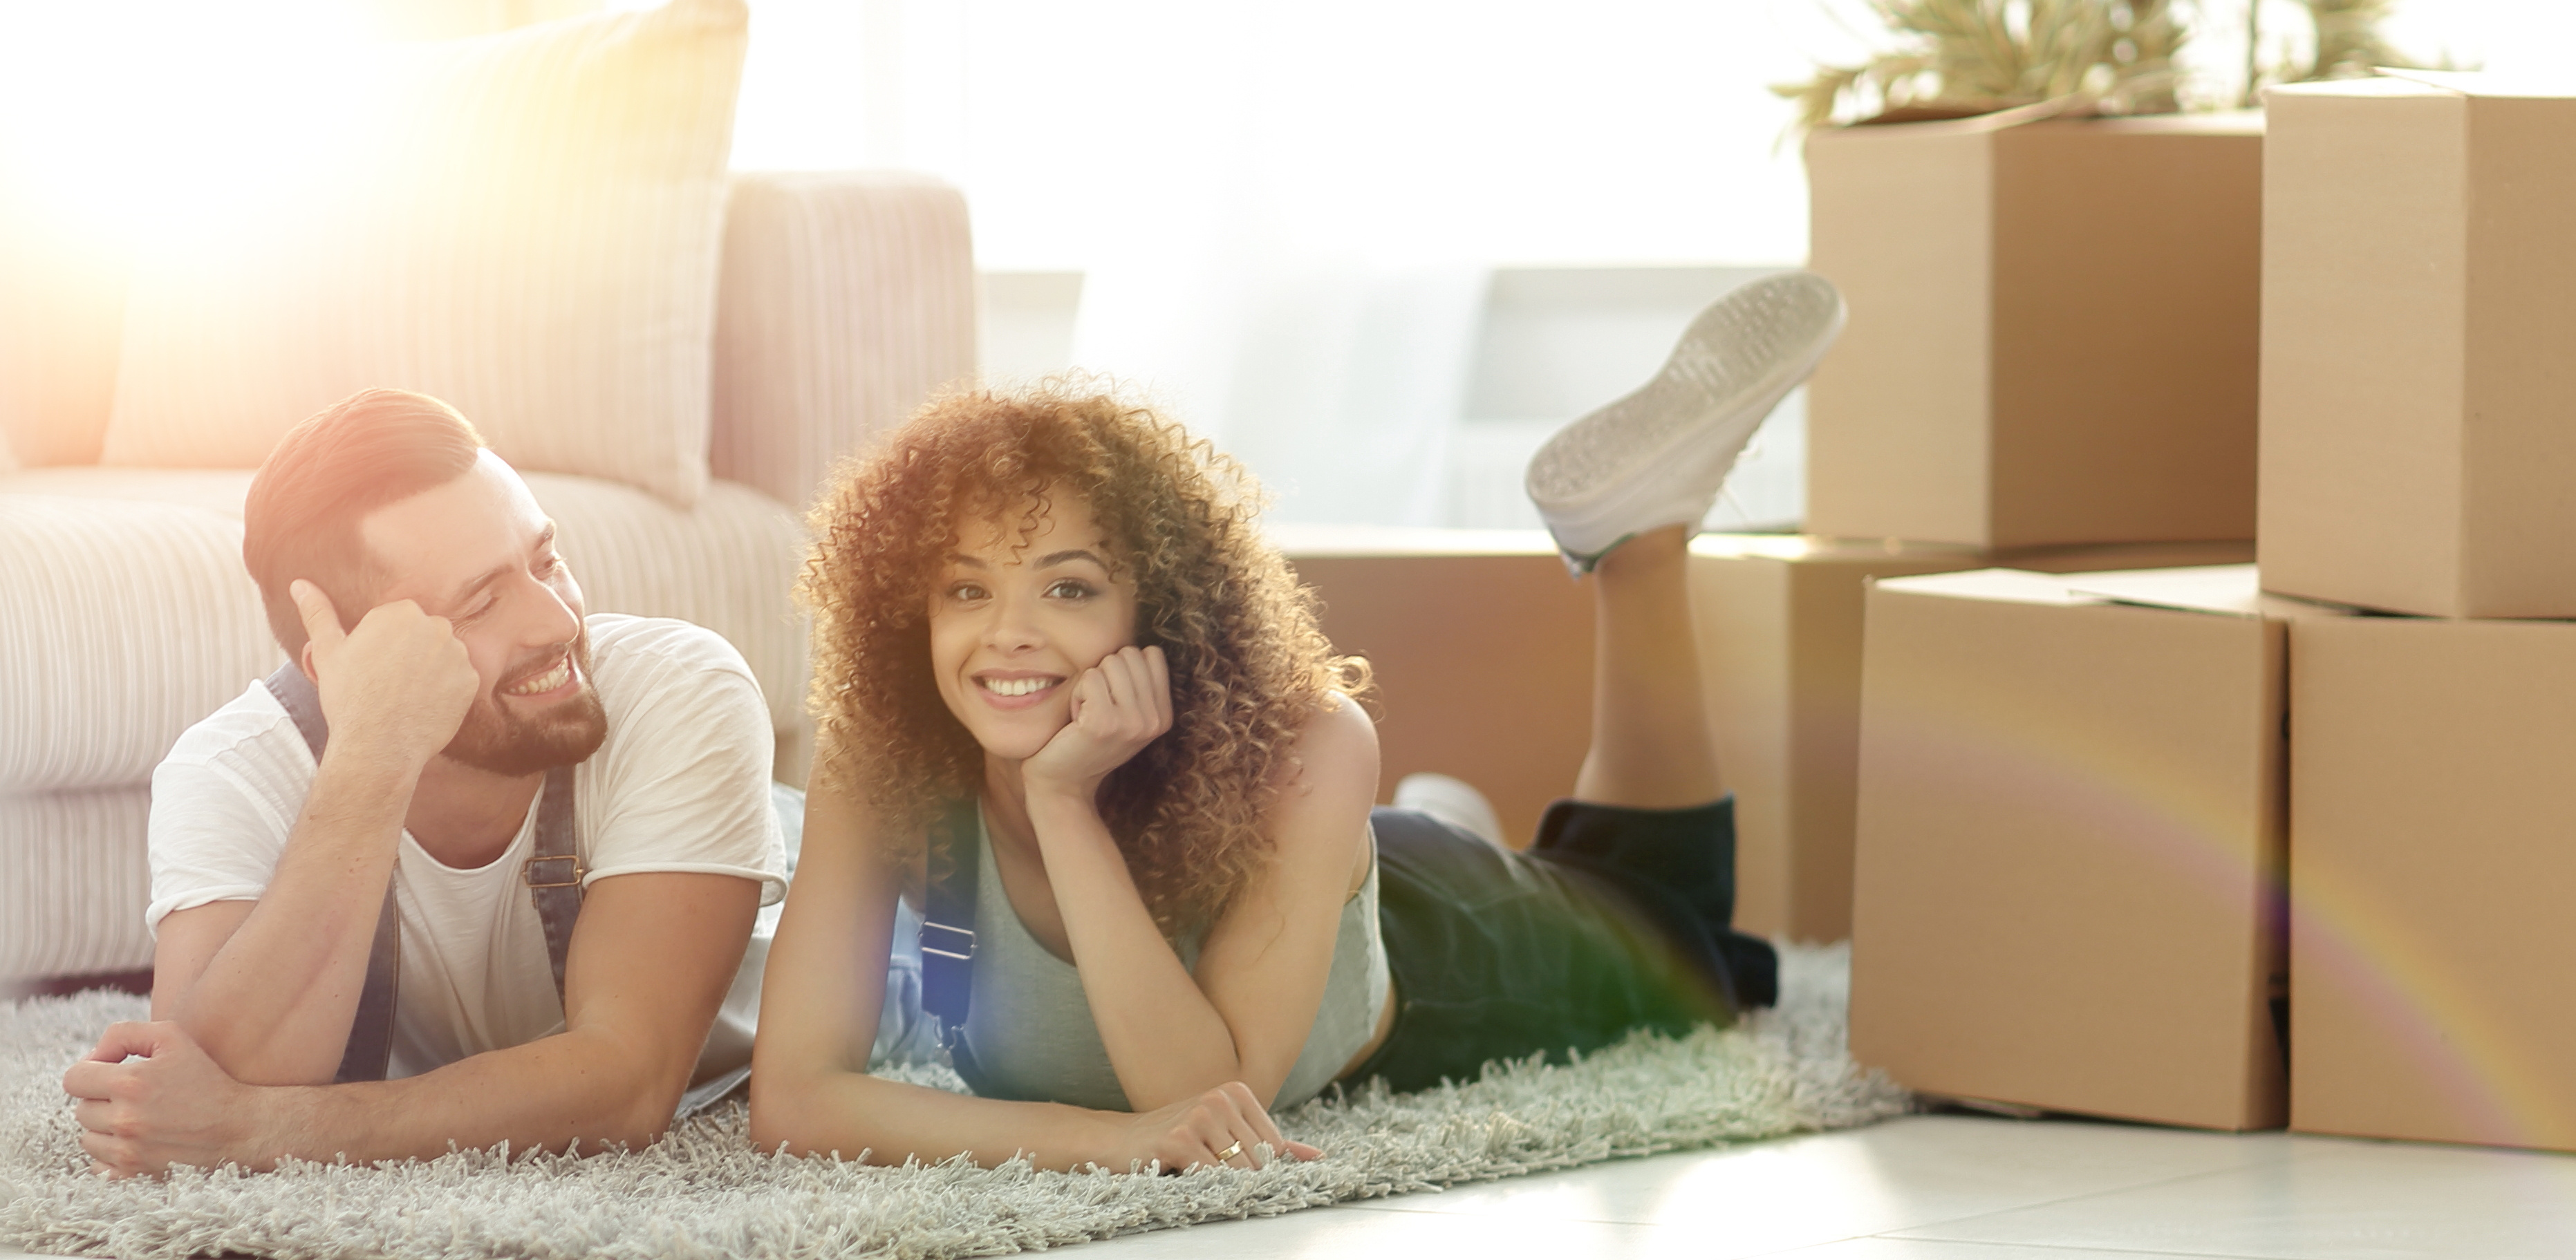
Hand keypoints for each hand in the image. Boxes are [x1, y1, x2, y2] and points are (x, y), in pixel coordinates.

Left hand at [62, 1021, 280, 1176]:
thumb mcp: (173, 1038)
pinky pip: (97, 1166)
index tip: (113, 1074)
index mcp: (130, 1083)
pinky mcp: (132, 1175)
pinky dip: (111, 1155)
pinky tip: (137, 1143)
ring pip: (87, 1138)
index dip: (90, 1072)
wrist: (239, 1127)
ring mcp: (127, 1151)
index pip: (74, 1078)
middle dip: (103, 1101)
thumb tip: (92, 1057)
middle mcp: (125, 1119)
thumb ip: (124, 1034)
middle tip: (136, 1098)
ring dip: (106, 1129)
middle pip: (81, 1109)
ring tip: (139, 1120)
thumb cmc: (206, 1079)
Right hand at [293, 579, 479, 772]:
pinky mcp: (471, 681)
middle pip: (423, 635)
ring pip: (443, 656)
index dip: (382, 646)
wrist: (377, 745)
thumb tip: (300, 584)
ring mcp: (458, 653)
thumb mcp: (327, 651)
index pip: (397, 622)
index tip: (372, 668)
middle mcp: (435, 625)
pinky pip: (459, 680)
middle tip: (388, 683)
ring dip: (429, 671)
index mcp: (400, 612)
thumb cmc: (348, 697)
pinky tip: (424, 705)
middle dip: (409, 654)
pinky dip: (445, 692)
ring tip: (405, 696)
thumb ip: (318, 613)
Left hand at [1022, 645, 1172, 797]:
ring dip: (1091, 684)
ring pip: (1109, 663)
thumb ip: (1139, 685)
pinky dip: (1077, 693)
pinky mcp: (1104, 723)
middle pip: (1130, 654)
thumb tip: (1139, 648)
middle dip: (1106, 673)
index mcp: (1164, 715)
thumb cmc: (1088, 741)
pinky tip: (1077, 720)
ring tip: (1088, 712)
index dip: (1125, 667)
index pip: (1152, 654)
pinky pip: (1090, 678)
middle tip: (1097, 706)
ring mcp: (1132, 722)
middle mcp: (1154, 720)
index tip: (1114, 698)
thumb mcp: (1127, 716)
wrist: (1064, 783)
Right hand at [1114, 1081, 1321, 1172]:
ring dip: (1222, 1184)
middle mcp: (1219, 1098)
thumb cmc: (1178, 1137)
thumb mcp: (1225, 1131)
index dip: (1260, 1167)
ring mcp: (1199, 1117)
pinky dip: (1204, 1186)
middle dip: (1241, 1177)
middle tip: (1212, 1173)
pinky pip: (1211, 1177)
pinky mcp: (1178, 1140)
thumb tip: (1316, 1157)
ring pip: (1238, 1171)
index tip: (1235, 1168)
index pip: (1274, 1145)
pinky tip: (1185, 1175)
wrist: (1120, 1139)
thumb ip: (1271, 1143)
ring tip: (1199, 1172)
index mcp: (1235, 1091)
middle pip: (1258, 1160)